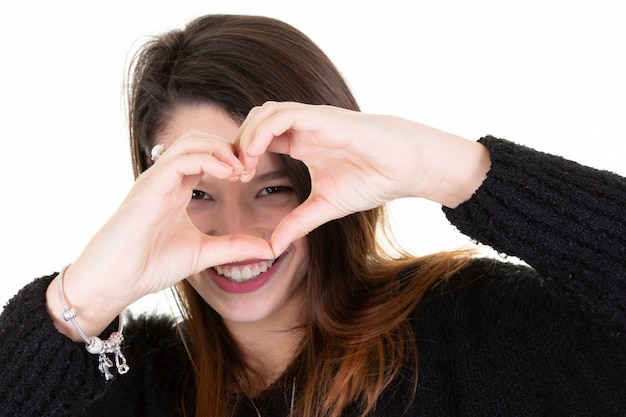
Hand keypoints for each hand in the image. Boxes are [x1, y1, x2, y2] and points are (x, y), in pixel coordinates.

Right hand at [49, 131, 273, 338]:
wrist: (113, 282)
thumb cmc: (149, 266)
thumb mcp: (203, 254)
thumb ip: (234, 248)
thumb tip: (269, 249)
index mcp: (176, 189)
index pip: (205, 155)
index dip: (231, 158)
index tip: (250, 174)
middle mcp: (165, 179)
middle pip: (198, 140)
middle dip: (228, 147)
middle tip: (249, 166)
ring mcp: (155, 181)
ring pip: (189, 143)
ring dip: (220, 149)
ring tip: (241, 167)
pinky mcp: (148, 189)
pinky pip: (179, 160)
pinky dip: (207, 159)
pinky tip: (227, 173)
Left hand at [237, 102, 489, 253]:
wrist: (405, 168)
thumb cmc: (372, 180)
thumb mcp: (325, 206)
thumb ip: (298, 222)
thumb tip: (273, 247)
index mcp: (301, 143)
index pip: (260, 139)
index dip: (243, 156)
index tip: (237, 180)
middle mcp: (303, 127)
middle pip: (255, 122)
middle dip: (238, 144)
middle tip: (234, 172)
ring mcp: (312, 120)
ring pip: (265, 113)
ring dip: (247, 135)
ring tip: (242, 164)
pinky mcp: (323, 118)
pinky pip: (283, 114)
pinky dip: (263, 130)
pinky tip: (256, 152)